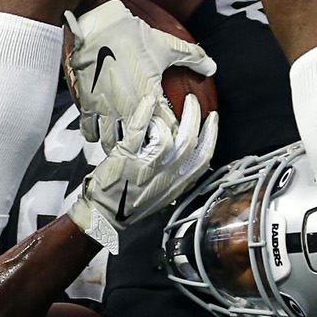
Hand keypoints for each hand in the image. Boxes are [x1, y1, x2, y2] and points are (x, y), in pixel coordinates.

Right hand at [64, 0, 215, 153]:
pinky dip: (93, 135)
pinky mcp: (88, 103)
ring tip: (123, 148)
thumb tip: (213, 67)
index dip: (172, 138)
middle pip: (138, 145)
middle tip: (148, 150)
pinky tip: (98, 134)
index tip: (173, 139)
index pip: (167, 131)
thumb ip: (193, 58)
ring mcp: (106, 108)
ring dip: (118, 147)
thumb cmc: (133, 35)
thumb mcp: (167, 45)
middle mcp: (128, 108)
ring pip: (111, 143)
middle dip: (144, 149)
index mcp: (150, 97)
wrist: (98, 27)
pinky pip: (88, 129)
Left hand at [66, 96, 218, 253]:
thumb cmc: (132, 204)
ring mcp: (146, 167)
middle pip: (188, 141)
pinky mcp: (126, 158)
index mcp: (178, 184)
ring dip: (167, 115)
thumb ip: (177, 177)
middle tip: (191, 101)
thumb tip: (188, 159)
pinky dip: (145, 112)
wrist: (104, 215)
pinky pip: (139, 131)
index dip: (211, 134)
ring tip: (163, 104)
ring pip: (166, 136)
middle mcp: (166, 176)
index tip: (212, 117)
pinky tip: (148, 100)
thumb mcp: (163, 195)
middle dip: (194, 116)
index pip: (203, 157)